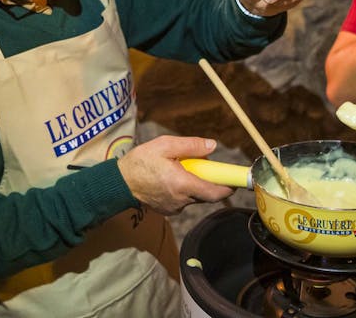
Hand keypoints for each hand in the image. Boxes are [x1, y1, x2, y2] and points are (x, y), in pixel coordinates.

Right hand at [117, 135, 234, 214]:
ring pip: (194, 197)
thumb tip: (212, 146)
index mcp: (182, 183)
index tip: (236, 181)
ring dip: (195, 185)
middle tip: (202, 166)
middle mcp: (181, 200)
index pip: (214, 192)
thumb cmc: (141, 161)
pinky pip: (184, 201)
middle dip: (209, 181)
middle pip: (206, 194)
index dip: (228, 187)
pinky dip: (184, 190)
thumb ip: (191, 146)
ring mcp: (174, 208)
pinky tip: (171, 180)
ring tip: (179, 170)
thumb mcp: (165, 145)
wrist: (119, 182)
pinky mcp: (168, 211)